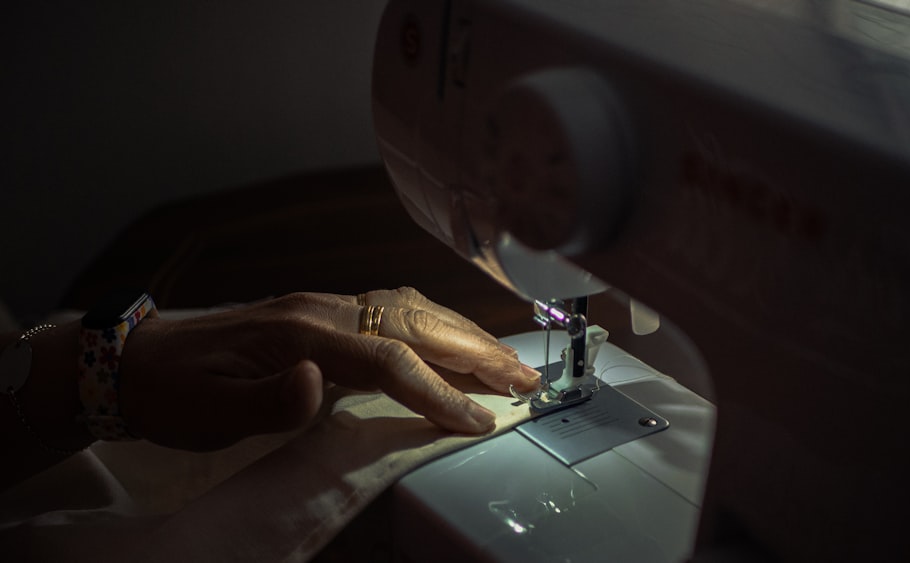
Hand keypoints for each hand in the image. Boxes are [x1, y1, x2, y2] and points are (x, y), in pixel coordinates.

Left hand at [118, 288, 540, 449]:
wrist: (136, 360)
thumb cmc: (173, 390)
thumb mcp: (208, 410)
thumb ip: (268, 399)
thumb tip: (320, 382)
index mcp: (300, 332)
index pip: (388, 358)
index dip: (437, 390)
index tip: (478, 419)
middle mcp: (322, 310)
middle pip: (415, 323)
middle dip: (475, 352)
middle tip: (525, 380)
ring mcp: (324, 306)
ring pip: (411, 310)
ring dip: (463, 334)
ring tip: (506, 360)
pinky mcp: (323, 314)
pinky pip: (394, 310)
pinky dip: (435, 323)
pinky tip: (451, 334)